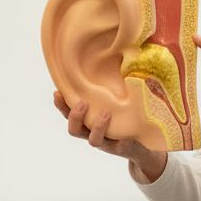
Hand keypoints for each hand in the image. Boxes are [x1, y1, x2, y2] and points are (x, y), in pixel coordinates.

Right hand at [52, 91, 166, 181]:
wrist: (143, 140)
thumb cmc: (126, 113)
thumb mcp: (117, 97)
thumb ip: (111, 82)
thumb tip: (117, 52)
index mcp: (88, 118)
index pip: (69, 112)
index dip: (61, 104)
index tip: (57, 91)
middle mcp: (92, 131)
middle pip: (74, 129)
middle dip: (74, 116)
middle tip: (82, 102)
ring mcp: (106, 141)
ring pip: (93, 139)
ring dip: (97, 126)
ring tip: (106, 112)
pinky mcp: (119, 148)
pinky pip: (115, 145)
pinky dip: (118, 139)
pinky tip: (124, 133)